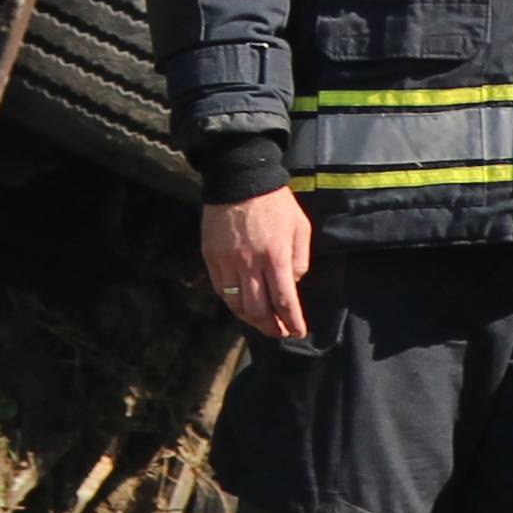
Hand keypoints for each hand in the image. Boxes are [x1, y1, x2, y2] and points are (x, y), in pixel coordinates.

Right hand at [203, 187, 311, 339]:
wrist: (240, 179)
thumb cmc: (276, 203)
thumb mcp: (300, 227)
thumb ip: (299, 259)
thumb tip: (293, 285)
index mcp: (275, 255)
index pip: (284, 300)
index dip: (292, 321)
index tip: (298, 332)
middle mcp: (250, 263)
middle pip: (259, 310)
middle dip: (272, 327)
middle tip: (281, 333)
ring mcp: (227, 262)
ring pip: (237, 305)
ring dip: (252, 320)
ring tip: (263, 323)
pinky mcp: (211, 257)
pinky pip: (222, 290)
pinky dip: (234, 303)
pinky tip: (244, 306)